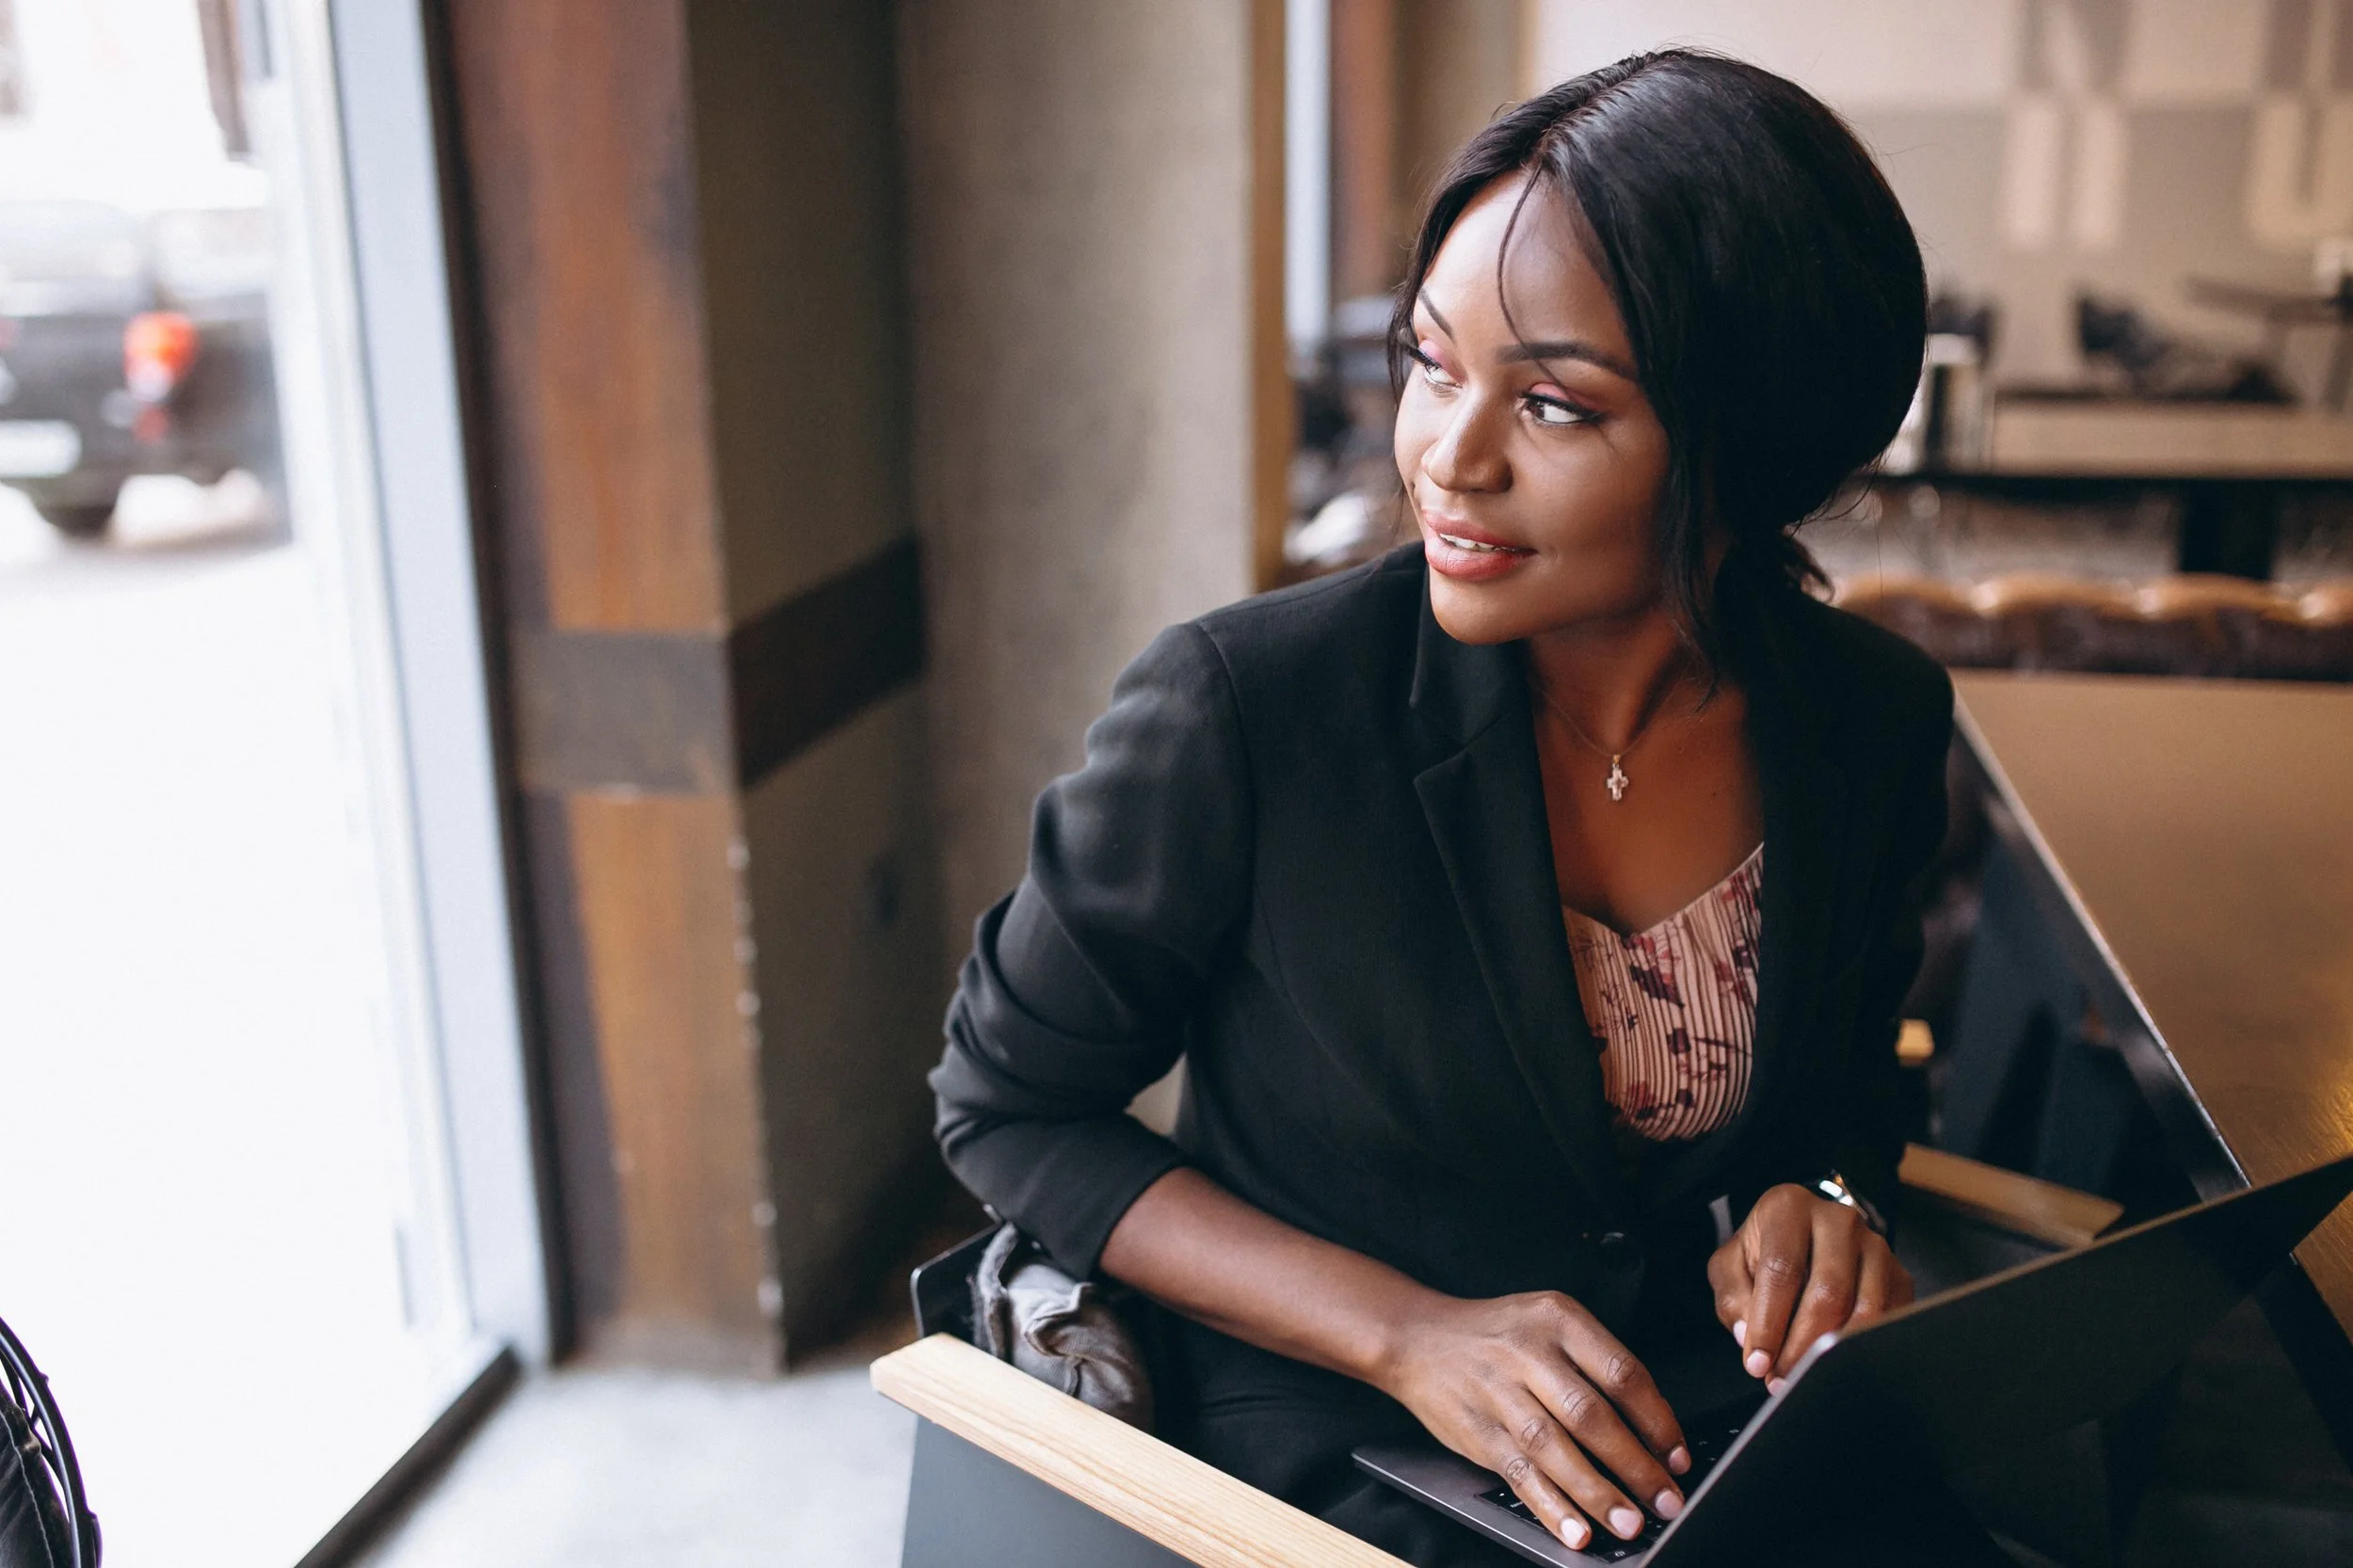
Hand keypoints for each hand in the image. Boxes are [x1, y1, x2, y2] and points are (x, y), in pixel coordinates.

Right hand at [1377, 1290, 1690, 1550]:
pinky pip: (1518, 1473)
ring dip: (1596, 1493)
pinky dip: (1550, 1505)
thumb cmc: (1496, 1334)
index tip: (1677, 1458)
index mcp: (1558, 1319)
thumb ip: (1594, 1364)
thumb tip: (1652, 1430)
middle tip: (1665, 1501)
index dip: (1657, 1422)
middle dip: (1635, 1465)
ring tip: (1629, 1523)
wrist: (1418, 1337)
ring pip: (1554, 1448)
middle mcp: (1528, 1353)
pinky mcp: (1477, 1430)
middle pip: (1591, 1414)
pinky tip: (1574, 1529)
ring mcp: (1499, 1392)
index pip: (1621, 1373)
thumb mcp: (1549, 1322)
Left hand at [1708, 1183, 1912, 1390]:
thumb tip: (1751, 1336)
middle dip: (1800, 1346)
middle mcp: (1838, 1219)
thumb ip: (1733, 1296)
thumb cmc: (1764, 1252)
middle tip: (1780, 1378)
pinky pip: (1889, 1320)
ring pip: (1865, 1311)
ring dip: (1832, 1354)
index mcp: (1788, 1208)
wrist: (1804, 1236)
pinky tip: (1837, 1366)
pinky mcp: (1900, 1274)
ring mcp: (1876, 1246)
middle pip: (1828, 1293)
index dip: (1769, 1323)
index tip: (1758, 1363)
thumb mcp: (1731, 1264)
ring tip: (1804, 1376)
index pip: (1782, 1270)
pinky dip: (1862, 1351)